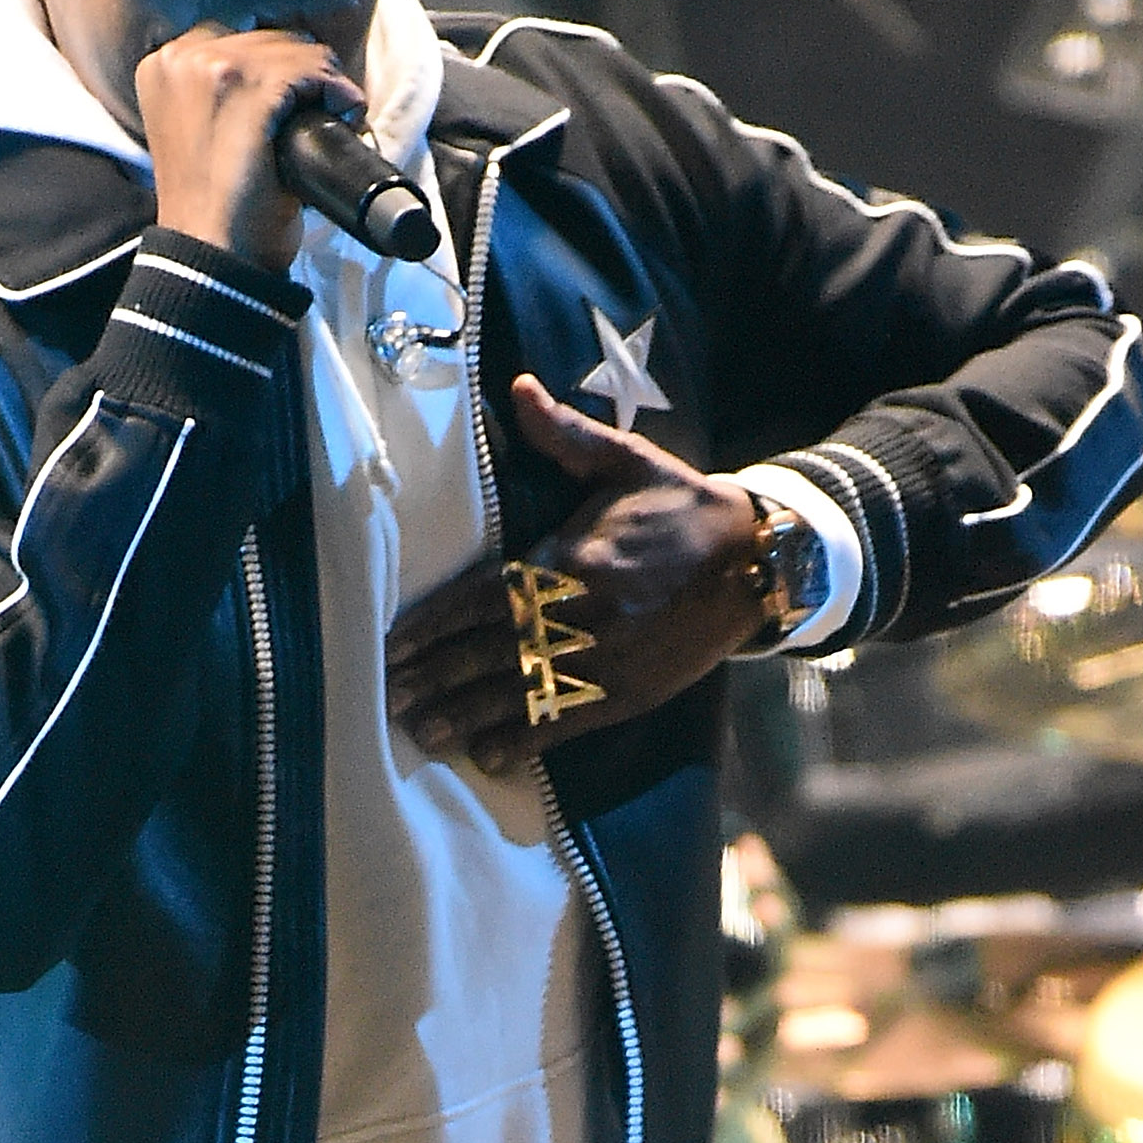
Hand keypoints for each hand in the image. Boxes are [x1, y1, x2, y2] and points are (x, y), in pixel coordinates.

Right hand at [137, 25, 364, 273]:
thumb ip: (226, 93)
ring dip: (322, 81)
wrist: (212, 254)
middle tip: (318, 110)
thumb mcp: (205, 133)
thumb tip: (291, 65)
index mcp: (163, 65)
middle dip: (303, 70)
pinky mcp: (245, 86)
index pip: (239, 29)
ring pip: (295, 47)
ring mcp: (211, 67)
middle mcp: (180, 56)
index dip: (282, 47)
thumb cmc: (216, 207)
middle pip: (269, 35)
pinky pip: (310, 68)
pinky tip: (342, 113)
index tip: (316, 59)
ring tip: (327, 118)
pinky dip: (335, 89)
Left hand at [385, 374, 769, 774]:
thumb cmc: (680, 508)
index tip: (391, 644)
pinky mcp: (626, 695)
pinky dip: (522, 742)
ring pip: (519, 695)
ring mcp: (603, 661)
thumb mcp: (628, 461)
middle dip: (434, 677)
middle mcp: (578, 614)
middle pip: (489, 652)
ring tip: (419, 730)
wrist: (756, 562)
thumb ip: (567, 435)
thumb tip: (520, 388)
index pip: (483, 596)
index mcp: (570, 558)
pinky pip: (564, 724)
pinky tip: (484, 755)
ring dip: (464, 716)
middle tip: (386, 697)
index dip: (433, 624)